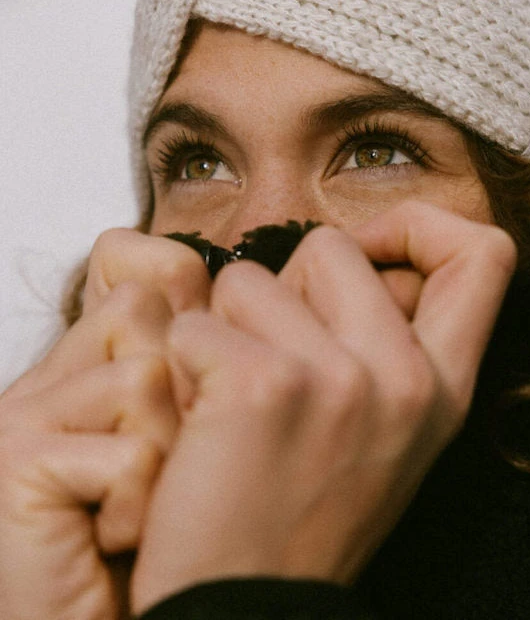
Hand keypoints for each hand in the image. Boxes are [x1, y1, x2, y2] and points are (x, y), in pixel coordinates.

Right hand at [0, 226, 208, 619]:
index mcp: (97, 351)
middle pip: (151, 305)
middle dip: (191, 396)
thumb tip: (235, 283)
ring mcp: (28, 408)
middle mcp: (55, 366)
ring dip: (171, 455)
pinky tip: (113, 537)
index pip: (149, 263)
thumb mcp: (203, 426)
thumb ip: (210, 348)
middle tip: (171, 469)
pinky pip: (127, 450)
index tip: (199, 400)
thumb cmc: (177, 533)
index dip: (196, 319)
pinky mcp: (15, 457)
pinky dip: (137, 505)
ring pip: (147, 375)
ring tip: (147, 507)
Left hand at [131, 201, 515, 612]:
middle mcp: (405, 378)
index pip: (484, 251)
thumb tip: (359, 254)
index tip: (369, 254)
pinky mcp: (265, 386)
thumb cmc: (299, 508)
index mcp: (442, 386)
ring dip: (226, 326)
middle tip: (273, 362)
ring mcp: (341, 380)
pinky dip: (182, 360)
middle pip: (332, 245)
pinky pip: (196, 320)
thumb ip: (386, 336)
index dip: (419, 227)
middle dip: (286, 288)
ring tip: (232, 396)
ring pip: (253, 275)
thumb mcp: (384, 428)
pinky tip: (199, 418)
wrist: (244, 609)